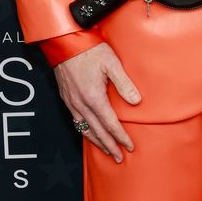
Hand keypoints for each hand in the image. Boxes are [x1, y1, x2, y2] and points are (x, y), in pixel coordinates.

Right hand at [54, 43, 140, 162]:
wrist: (65, 43)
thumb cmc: (90, 50)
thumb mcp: (112, 63)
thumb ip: (124, 83)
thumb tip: (136, 102)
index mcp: (94, 97)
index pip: (110, 123)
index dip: (120, 136)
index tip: (129, 146)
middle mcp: (81, 104)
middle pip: (97, 131)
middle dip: (109, 145)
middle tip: (119, 157)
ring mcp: (71, 103)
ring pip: (85, 129)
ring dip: (97, 142)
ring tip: (107, 151)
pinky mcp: (66, 98)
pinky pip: (76, 122)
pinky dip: (84, 132)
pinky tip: (89, 134)